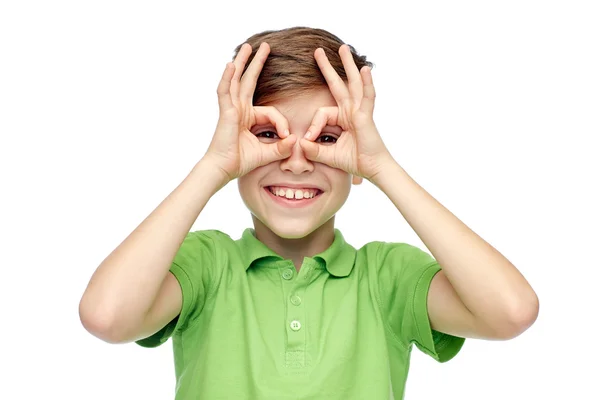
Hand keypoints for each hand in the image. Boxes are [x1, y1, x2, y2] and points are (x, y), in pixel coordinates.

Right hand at [203, 42, 296, 181]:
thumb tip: (295, 139)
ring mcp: (231, 108)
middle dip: (257, 63)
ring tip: (248, 46)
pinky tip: (230, 64)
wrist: (223, 169)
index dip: (281, 123)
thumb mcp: (266, 153)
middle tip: (266, 46)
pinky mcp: (225, 111)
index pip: (271, 112)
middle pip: (249, 81)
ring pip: (237, 80)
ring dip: (242, 62)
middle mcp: (239, 109)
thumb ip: (281, 147)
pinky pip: (225, 91)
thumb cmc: (240, 162)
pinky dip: (227, 77)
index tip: (286, 136)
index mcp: (248, 117)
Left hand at [299, 45, 393, 180]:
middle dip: (327, 67)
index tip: (309, 140)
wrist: (373, 169)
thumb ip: (314, 150)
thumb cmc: (355, 161)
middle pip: (338, 84)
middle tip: (317, 51)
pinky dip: (367, 83)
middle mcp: (351, 111)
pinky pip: (367, 96)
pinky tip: (365, 70)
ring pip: (353, 83)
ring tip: (342, 48)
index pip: (322, 113)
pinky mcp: (367, 116)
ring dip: (348, 65)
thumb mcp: (328, 155)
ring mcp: (360, 111)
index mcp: (343, 118)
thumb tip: (300, 143)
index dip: (313, 126)